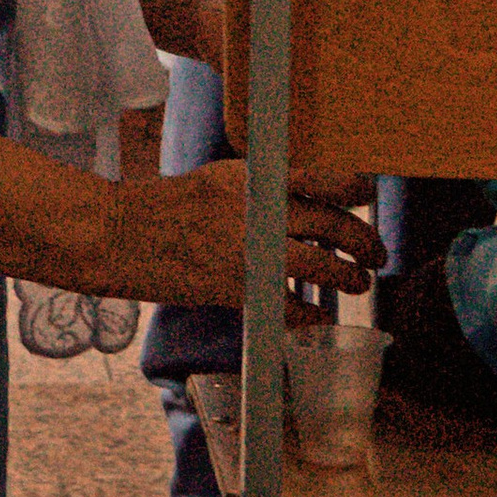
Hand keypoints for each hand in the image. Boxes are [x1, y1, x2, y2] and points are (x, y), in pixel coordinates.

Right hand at [107, 158, 380, 311]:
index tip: (367, 197)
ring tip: (356, 282)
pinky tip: (316, 317)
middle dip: (364, 243)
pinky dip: (311, 316)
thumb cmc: (167, 205)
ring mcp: (251, 253)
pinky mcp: (238, 290)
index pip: (327, 179)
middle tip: (375, 254)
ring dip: (348, 278)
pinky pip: (291, 308)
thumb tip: (306, 197)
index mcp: (257, 178)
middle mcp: (261, 212)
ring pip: (323, 268)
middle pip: (335, 227)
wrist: (121, 234)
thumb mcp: (221, 178)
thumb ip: (263, 187)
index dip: (358, 189)